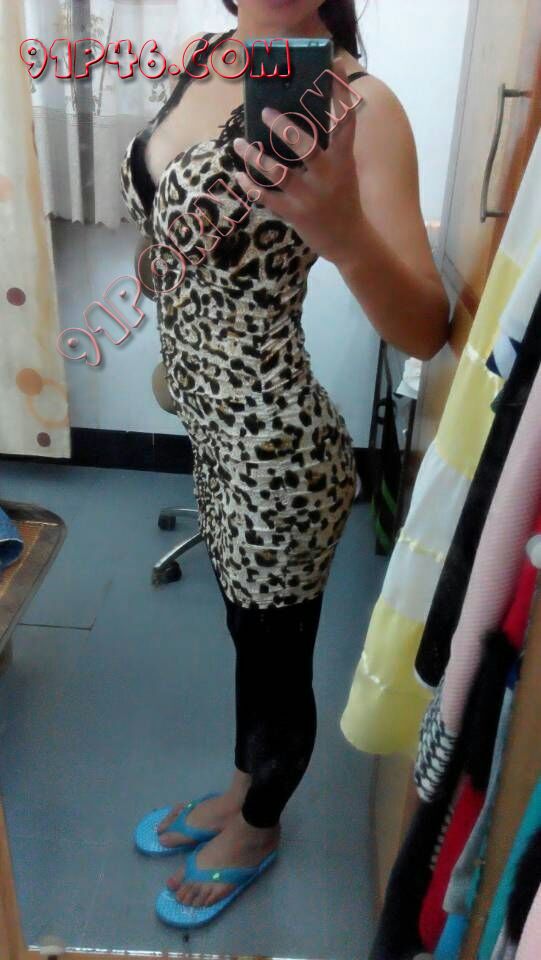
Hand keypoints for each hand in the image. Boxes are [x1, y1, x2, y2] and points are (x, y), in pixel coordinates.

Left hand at [232, 58, 365, 267]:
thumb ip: (328, 149)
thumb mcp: (344, 171)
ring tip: (239, 144)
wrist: (350, 240)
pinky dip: (251, 186)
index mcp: (343, 160)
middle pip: (306, 147)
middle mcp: (327, 176)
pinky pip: (267, 198)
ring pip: (278, 173)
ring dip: (255, 157)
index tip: (332, 68)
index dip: (340, 94)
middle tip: (265, 113)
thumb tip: (296, 124)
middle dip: (284, 128)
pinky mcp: (295, 214)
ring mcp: (310, 197)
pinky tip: (239, 175)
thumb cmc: (343, 198)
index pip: (345, 122)